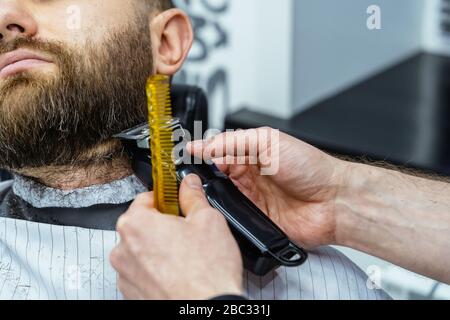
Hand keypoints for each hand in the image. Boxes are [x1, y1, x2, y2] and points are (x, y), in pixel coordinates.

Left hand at [110, 174, 243, 299]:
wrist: (204, 311)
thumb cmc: (206, 273)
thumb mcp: (208, 221)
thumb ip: (194, 197)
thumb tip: (190, 185)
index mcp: (136, 224)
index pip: (146, 197)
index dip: (168, 198)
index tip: (178, 202)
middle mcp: (123, 249)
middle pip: (143, 224)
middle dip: (164, 224)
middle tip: (188, 231)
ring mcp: (125, 274)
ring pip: (143, 250)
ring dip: (160, 248)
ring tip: (187, 256)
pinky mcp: (132, 293)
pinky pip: (143, 272)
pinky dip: (157, 270)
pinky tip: (179, 272)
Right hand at [188, 127, 348, 247]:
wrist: (334, 201)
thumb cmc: (310, 167)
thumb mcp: (268, 141)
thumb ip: (234, 141)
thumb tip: (204, 144)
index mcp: (251, 154)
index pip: (217, 153)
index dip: (201, 155)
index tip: (185, 156)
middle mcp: (249, 176)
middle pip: (214, 176)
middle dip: (201, 176)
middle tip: (192, 176)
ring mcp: (251, 199)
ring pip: (219, 198)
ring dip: (212, 196)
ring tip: (206, 192)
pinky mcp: (254, 221)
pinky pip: (232, 219)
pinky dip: (224, 215)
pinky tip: (220, 210)